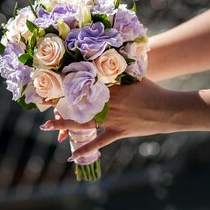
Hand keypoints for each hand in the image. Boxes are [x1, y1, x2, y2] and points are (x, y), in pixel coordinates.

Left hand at [41, 79, 173, 159]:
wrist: (170, 109)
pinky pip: (99, 141)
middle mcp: (106, 104)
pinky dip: (86, 149)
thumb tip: (110, 55)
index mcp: (109, 89)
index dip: (64, 85)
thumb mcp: (135, 76)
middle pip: (77, 104)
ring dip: (63, 125)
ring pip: (82, 123)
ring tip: (46, 126)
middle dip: (57, 103)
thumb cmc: (153, 90)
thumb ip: (119, 70)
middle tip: (39, 102)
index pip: (82, 86)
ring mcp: (111, 119)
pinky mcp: (117, 131)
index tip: (49, 83)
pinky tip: (72, 155)